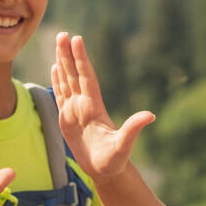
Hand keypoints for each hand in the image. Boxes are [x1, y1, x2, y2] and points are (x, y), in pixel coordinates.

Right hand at [50, 32, 154, 177]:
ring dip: (62, 62)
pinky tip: (55, 68)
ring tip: (58, 42)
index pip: (86, 78)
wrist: (106, 171)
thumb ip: (134, 129)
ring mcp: (76, 110)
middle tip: (62, 33)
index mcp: (95, 107)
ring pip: (67, 80)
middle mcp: (85, 105)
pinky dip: (57, 80)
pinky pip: (61, 95)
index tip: (77, 40)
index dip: (81, 59)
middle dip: (68, 54)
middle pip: (75, 74)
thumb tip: (151, 115)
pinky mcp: (67, 119)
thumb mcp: (124, 145)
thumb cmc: (115, 160)